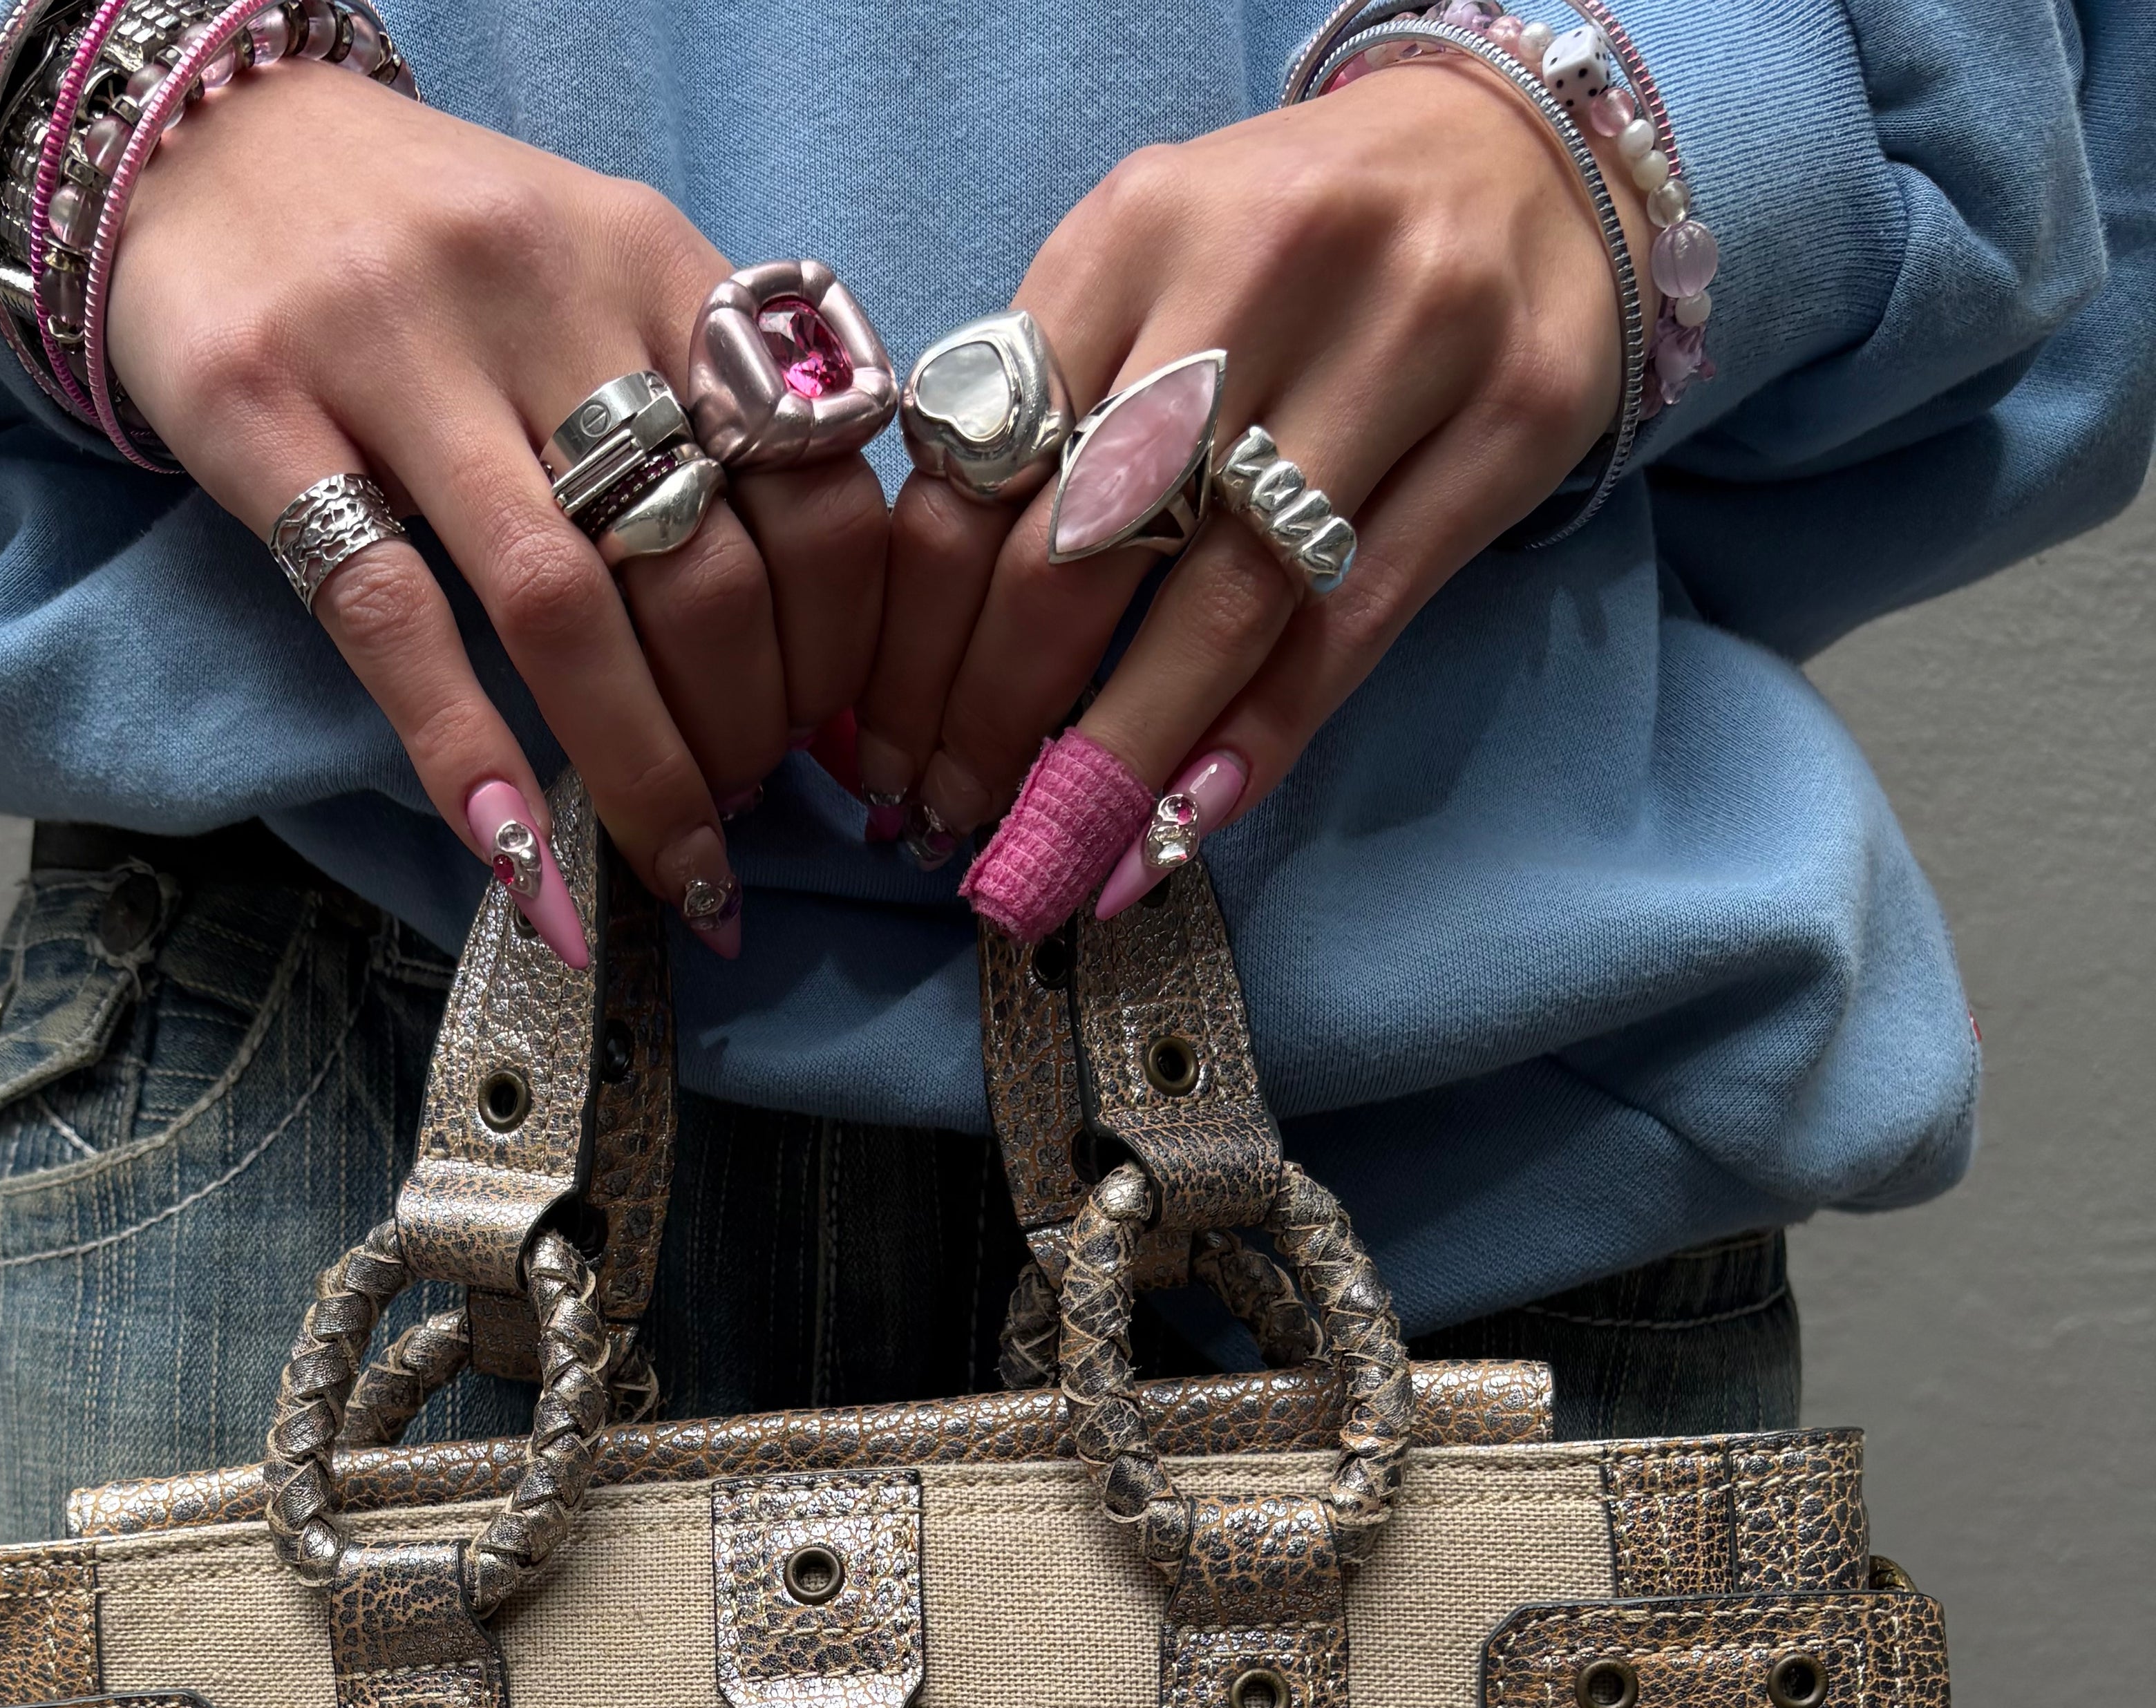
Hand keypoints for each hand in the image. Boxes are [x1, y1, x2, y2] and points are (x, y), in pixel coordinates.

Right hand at [107, 65, 890, 950]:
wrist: (203, 135)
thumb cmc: (427, 245)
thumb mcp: (591, 275)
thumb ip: (693, 401)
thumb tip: (806, 628)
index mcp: (642, 252)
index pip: (806, 475)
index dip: (838, 643)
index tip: (828, 738)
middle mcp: (533, 284)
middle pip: (698, 558)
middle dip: (746, 728)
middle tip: (744, 812)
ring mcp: (389, 344)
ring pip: (560, 601)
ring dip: (638, 767)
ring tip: (675, 860)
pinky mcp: (262, 408)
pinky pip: (393, 618)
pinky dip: (466, 754)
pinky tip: (516, 858)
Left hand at [857, 62, 1646, 897]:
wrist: (1522, 156)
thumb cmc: (1296, 250)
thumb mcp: (1150, 276)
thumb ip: (1051, 415)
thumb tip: (928, 645)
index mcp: (1139, 225)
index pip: (982, 468)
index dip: (917, 641)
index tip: (879, 754)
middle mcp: (1266, 266)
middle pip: (1084, 546)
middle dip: (995, 716)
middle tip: (949, 825)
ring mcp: (1404, 338)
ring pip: (1222, 604)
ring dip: (1121, 757)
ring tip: (1057, 856)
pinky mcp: (1507, 419)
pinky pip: (1352, 622)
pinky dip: (1260, 737)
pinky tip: (1188, 818)